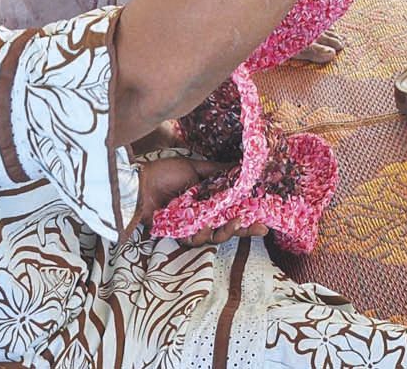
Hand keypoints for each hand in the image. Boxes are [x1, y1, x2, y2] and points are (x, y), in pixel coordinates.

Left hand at [135, 156, 270, 244]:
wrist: (140, 184)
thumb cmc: (165, 173)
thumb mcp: (194, 167)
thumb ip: (217, 170)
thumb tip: (240, 166)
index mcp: (209, 199)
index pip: (233, 209)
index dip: (249, 214)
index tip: (266, 216)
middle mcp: (203, 215)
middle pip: (228, 228)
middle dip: (245, 229)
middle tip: (261, 228)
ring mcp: (192, 226)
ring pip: (214, 236)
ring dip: (226, 231)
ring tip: (235, 221)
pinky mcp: (179, 234)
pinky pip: (194, 239)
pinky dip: (202, 233)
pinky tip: (208, 225)